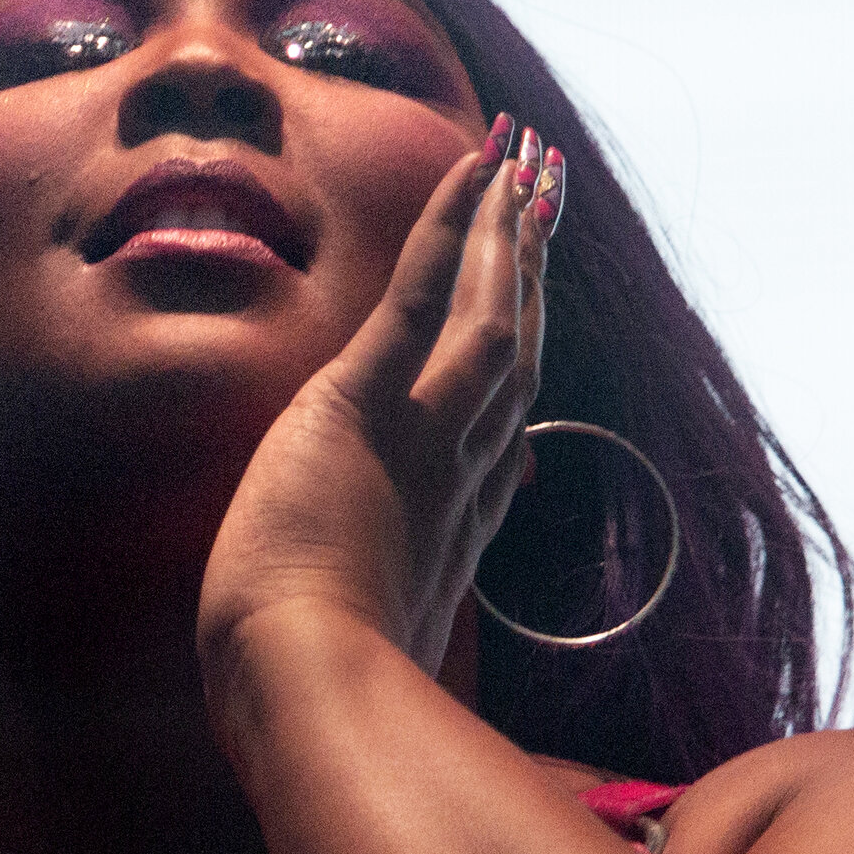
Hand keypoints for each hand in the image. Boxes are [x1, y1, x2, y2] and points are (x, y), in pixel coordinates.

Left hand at [198, 117, 562, 692]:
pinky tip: (474, 165)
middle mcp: (463, 473)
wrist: (305, 684)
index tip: (530, 312)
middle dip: (531, 275)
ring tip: (522, 165)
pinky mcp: (368, 402)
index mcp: (457, 529)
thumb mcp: (375, 650)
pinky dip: (450, 226)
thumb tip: (420, 610)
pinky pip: (420, 296)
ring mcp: (426, 434)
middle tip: (547, 201)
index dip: (522, 363)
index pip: (504, 427)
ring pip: (488, 315)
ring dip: (506, 234)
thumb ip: (402, 613)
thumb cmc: (315, 689)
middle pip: (516, 356)